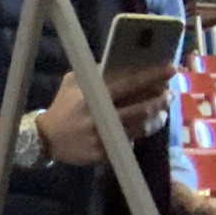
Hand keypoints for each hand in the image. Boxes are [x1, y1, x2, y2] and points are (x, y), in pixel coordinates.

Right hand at [38, 65, 170, 165]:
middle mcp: (100, 117)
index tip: (170, 69)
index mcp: (93, 96)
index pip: (129, 84)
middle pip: (141, 108)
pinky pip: (130, 142)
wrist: (45, 139)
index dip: (152, 76)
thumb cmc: (62, 107)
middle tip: (169, 95)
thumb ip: (94, 72)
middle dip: (160, 100)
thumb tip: (122, 61)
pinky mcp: (104, 153)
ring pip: (140, 127)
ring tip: (161, 112)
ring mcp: (103, 136)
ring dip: (156, 119)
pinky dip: (140, 133)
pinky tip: (145, 127)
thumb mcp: (72, 83)